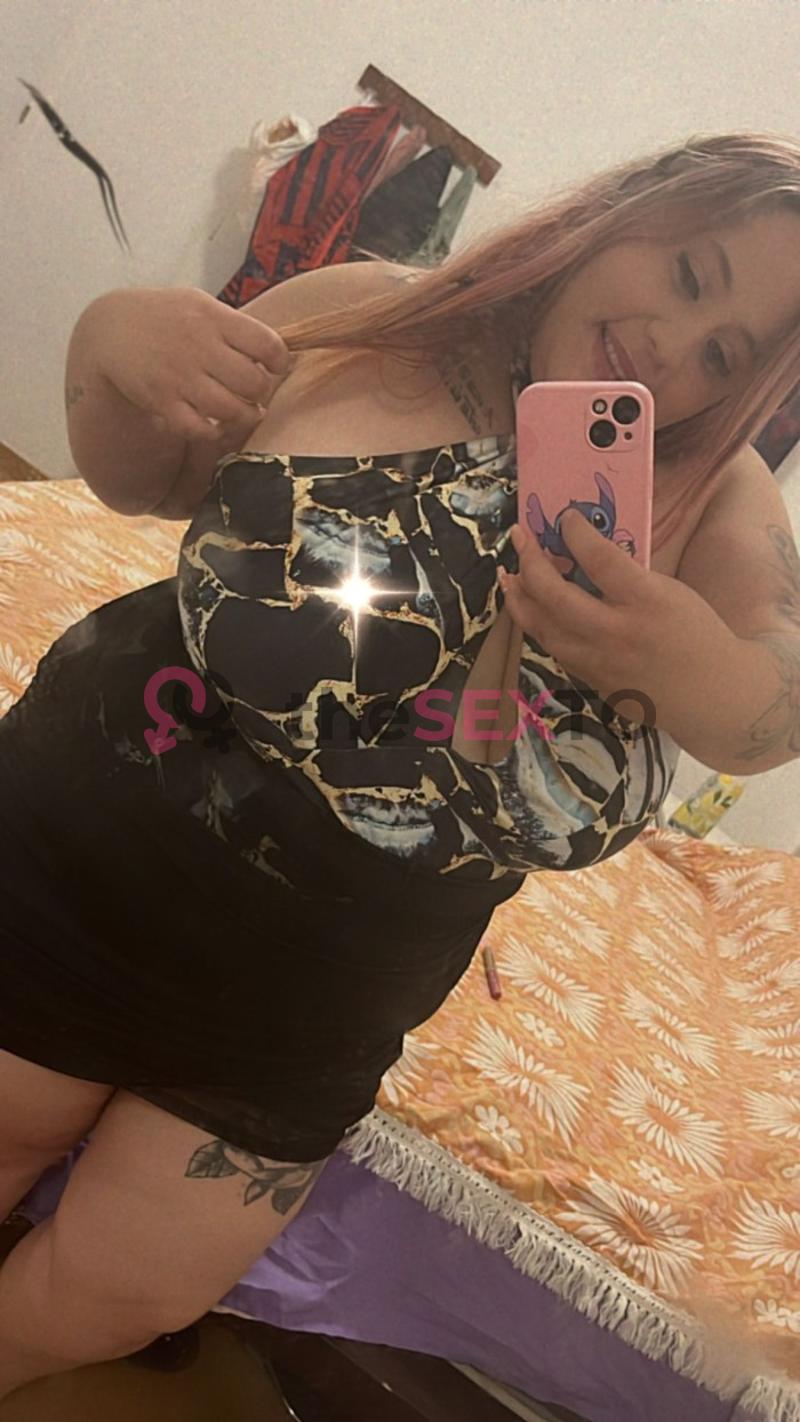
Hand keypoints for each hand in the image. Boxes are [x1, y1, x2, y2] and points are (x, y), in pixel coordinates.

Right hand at [90, 285, 294, 443]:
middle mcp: (198, 346)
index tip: (276, 367)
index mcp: (212, 317)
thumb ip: (234, 326)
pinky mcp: (162, 401)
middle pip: (254, 383)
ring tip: (245, 412)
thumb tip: (276, 355)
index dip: (280, 361)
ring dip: (245, 416)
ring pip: (232, 410)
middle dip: (262, 393)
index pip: (267, 345)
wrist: (111, 328)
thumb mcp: (198, 304)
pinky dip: (214, 431)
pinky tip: (215, 424)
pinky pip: (201, 429)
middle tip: (257, 394)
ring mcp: (179, 376)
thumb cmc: (165, 316)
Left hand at [498, 509, 740, 735]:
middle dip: (530, 561)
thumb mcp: (673, 593)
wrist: (713, 695)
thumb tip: (587, 553)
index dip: (576, 533)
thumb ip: (630, 576)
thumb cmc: (697, 635)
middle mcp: (618, 632)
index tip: (565, 517)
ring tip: (509, 575)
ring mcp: (601, 661)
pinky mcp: (593, 682)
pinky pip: (555, 649)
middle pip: (555, 595)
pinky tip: (530, 609)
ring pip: (543, 627)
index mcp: (647, 601)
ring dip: (520, 597)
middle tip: (520, 537)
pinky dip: (538, 625)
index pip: (600, 558)